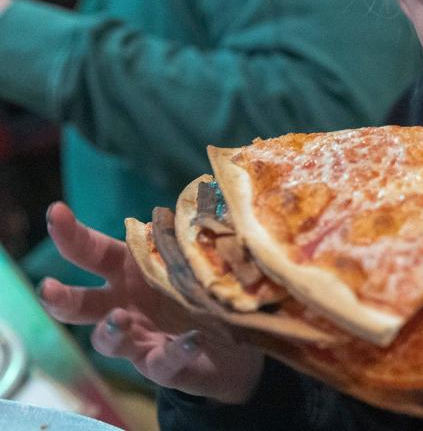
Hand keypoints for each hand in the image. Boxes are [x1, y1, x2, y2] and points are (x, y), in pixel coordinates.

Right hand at [38, 202, 264, 403]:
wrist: (235, 338)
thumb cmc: (203, 286)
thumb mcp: (198, 254)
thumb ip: (190, 233)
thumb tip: (201, 196)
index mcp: (129, 270)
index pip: (92, 251)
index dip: (71, 234)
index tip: (55, 212)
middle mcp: (125, 305)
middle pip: (83, 303)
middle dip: (61, 298)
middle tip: (49, 289)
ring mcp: (141, 338)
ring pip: (110, 340)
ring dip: (111, 329)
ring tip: (120, 317)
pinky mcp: (166, 365)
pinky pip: (165, 361)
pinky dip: (175, 351)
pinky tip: (191, 339)